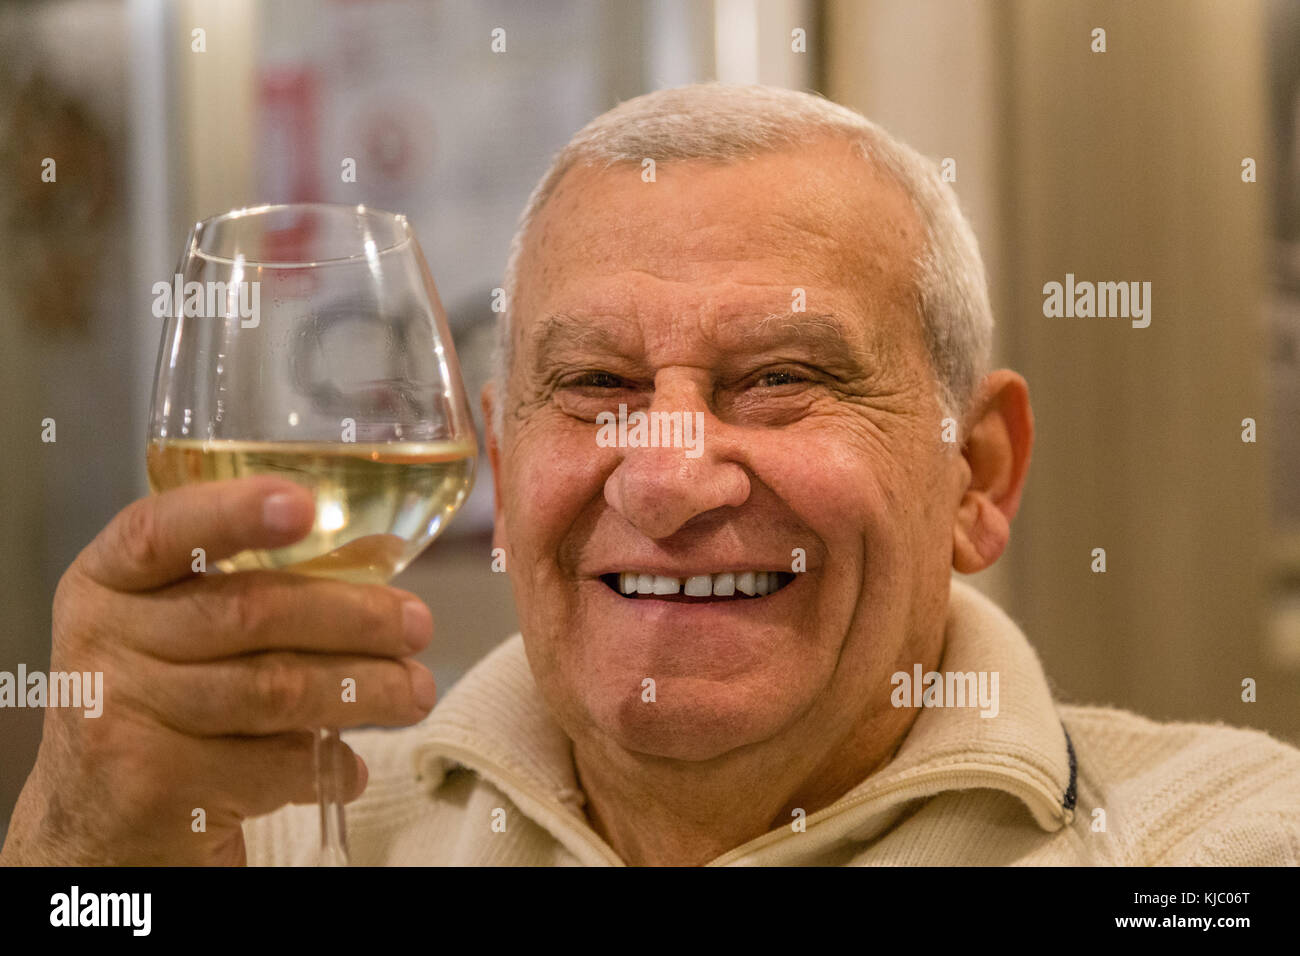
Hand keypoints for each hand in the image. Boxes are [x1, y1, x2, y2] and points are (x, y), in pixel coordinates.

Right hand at [0, 477, 436, 864]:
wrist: (97, 826)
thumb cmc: (161, 703)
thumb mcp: (175, 631)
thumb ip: (254, 586)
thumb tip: (380, 556)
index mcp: (106, 582)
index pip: (159, 531)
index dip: (233, 514)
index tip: (304, 505)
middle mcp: (101, 643)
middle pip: (247, 612)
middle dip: (352, 616)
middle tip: (417, 626)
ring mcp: (120, 720)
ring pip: (274, 690)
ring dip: (364, 689)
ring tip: (414, 690)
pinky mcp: (154, 790)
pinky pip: (274, 765)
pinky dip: (329, 765)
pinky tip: (349, 763)